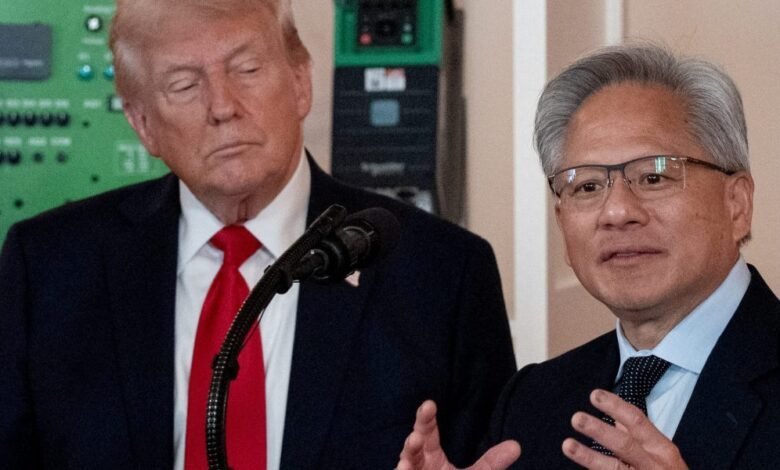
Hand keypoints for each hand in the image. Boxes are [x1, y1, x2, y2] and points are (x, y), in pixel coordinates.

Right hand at [396, 400, 520, 469]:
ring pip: (404, 466)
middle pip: (412, 447)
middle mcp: (417, 464)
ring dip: (406, 462)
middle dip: (413, 440)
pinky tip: (404, 469)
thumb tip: (516, 446)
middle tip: (416, 435)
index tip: (429, 404)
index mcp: (430, 454)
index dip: (426, 417)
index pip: (426, 430)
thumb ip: (492, 463)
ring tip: (407, 460)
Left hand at [562, 389, 687, 468]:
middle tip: (576, 418)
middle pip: (624, 445)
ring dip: (589, 457)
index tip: (594, 395)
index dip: (615, 407)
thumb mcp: (661, 454)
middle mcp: (654, 466)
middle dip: (599, 431)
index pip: (637, 422)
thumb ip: (639, 436)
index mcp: (662, 450)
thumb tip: (616, 417)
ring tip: (567, 445)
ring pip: (614, 469)